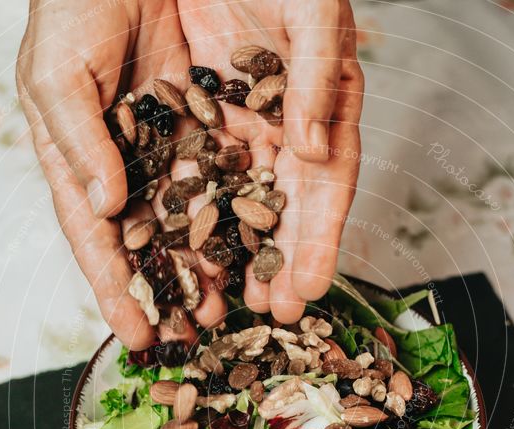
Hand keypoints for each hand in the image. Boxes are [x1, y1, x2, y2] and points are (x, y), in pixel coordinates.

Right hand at [16, 0, 227, 349]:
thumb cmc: (74, 9)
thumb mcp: (59, 74)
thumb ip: (79, 142)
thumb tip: (107, 206)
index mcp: (84, 165)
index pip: (99, 240)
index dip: (116, 290)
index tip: (136, 335)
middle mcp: (133, 166)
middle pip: (154, 242)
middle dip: (173, 290)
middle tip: (192, 333)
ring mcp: (176, 147)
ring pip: (198, 219)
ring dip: (211, 264)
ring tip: (226, 306)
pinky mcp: (218, 124)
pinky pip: (235, 175)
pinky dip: (244, 212)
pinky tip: (256, 248)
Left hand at [179, 0, 363, 322]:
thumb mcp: (310, 8)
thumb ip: (317, 75)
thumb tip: (311, 149)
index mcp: (318, 107)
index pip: (326, 186)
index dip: (320, 237)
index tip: (311, 285)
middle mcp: (280, 128)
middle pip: (284, 208)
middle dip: (282, 263)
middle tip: (276, 313)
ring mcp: (236, 128)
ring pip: (237, 202)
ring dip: (236, 254)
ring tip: (231, 302)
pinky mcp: (192, 122)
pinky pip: (190, 177)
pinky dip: (190, 219)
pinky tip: (187, 255)